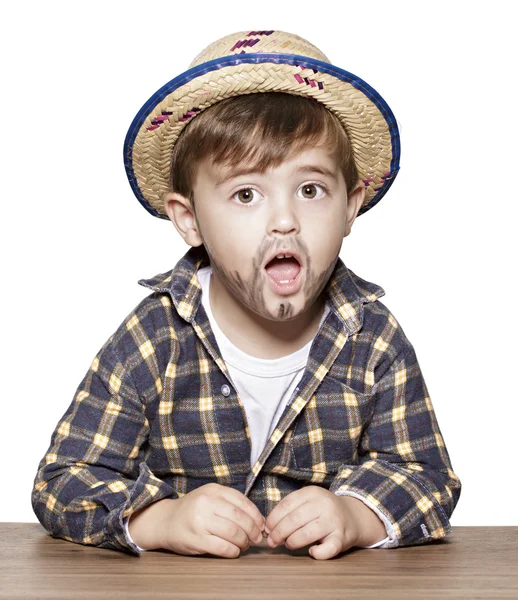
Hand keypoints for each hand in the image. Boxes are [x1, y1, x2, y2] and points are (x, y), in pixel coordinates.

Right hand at [131, 483, 264, 557]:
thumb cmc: (193, 510)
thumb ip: (231, 504)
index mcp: (213, 490)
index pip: (242, 502)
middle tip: (256, 538)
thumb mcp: (210, 497)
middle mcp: (206, 503)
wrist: (165, 521)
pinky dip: (233, 551)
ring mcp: (200, 521)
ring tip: (244, 545)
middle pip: (240, 518)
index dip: (256, 515)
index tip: (262, 525)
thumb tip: (259, 520)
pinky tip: (234, 551)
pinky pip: (221, 547)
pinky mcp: (195, 539)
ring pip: (233, 533)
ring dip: (244, 542)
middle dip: (253, 530)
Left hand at [264, 486, 384, 559]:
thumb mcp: (308, 501)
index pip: (286, 505)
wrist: (353, 516)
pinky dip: (317, 553)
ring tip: (288, 544)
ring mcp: (334, 521)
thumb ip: (290, 509)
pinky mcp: (342, 538)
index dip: (273, 519)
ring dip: (292, 542)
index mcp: (312, 493)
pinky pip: (327, 549)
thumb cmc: (323, 511)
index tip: (267, 529)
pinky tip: (312, 551)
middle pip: (294, 520)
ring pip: (306, 534)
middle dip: (278, 533)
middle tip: (272, 542)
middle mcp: (324, 504)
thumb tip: (268, 526)